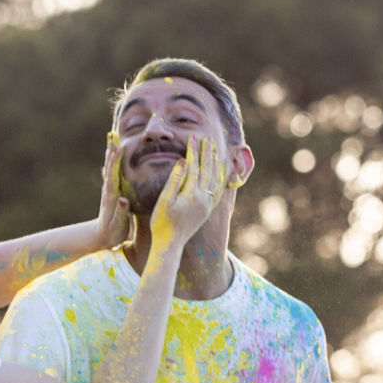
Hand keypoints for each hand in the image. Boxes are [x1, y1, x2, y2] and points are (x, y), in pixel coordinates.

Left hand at [97, 134, 133, 248]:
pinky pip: (112, 173)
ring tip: (112, 140)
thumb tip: (123, 199)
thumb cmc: (111, 233)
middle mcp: (108, 191)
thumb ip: (121, 212)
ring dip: (111, 155)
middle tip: (113, 137)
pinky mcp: (111, 192)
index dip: (115, 162)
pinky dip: (113, 162)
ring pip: (109, 169)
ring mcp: (108, 191)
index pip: (113, 176)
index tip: (118, 149)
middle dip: (111, 153)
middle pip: (109, 168)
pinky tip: (114, 155)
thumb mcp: (117, 225)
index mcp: (111, 197)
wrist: (100, 238)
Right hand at [148, 136, 220, 251]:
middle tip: (207, 138)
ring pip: (215, 179)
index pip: (194, 166)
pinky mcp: (207, 210)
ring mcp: (207, 204)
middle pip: (207, 170)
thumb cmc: (162, 224)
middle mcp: (203, 198)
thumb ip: (174, 180)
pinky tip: (220, 172)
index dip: (193, 151)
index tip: (193, 137)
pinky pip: (218, 190)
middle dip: (207, 153)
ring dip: (215, 163)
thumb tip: (183, 161)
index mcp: (192, 194)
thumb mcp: (164, 200)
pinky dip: (220, 178)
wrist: (170, 244)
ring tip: (215, 150)